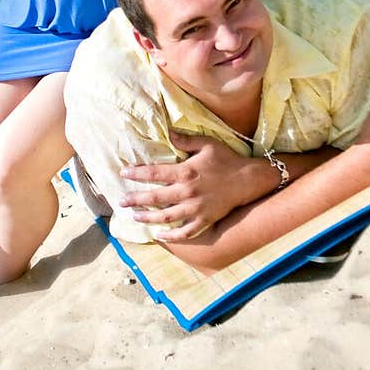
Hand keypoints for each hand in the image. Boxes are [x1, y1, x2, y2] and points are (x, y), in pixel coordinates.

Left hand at [119, 132, 253, 239]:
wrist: (248, 179)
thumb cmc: (226, 159)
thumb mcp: (207, 144)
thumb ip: (185, 140)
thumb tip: (168, 132)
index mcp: (186, 171)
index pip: (154, 173)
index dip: (137, 173)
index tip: (123, 173)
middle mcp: (187, 191)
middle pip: (155, 197)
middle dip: (135, 199)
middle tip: (121, 201)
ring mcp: (196, 208)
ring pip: (166, 216)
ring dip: (148, 217)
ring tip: (135, 216)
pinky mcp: (204, 219)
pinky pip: (185, 231)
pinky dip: (172, 236)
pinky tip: (160, 235)